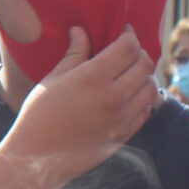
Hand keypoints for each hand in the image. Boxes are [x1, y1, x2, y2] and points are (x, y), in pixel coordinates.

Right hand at [3, 29, 152, 187]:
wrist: (38, 156)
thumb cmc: (39, 114)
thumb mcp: (53, 79)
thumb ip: (74, 54)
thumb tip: (81, 31)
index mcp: (93, 78)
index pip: (128, 47)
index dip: (129, 35)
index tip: (123, 32)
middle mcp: (113, 96)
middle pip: (144, 65)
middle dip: (139, 53)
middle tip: (128, 51)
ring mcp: (122, 118)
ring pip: (150, 88)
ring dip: (145, 76)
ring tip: (131, 73)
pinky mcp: (124, 135)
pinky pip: (146, 110)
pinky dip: (142, 99)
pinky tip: (129, 95)